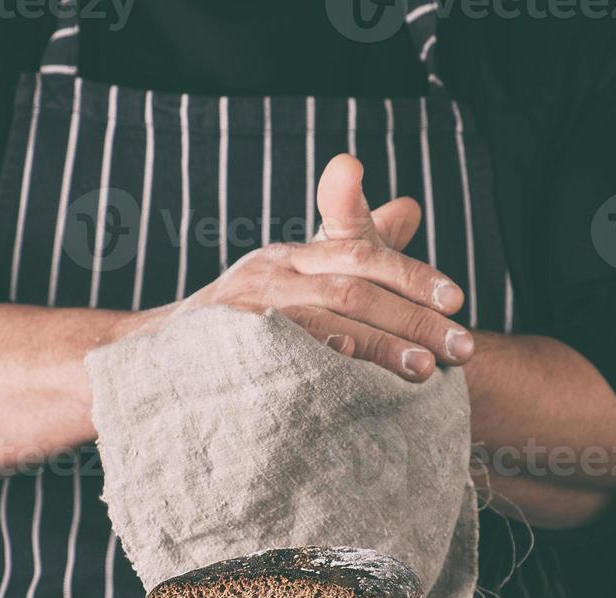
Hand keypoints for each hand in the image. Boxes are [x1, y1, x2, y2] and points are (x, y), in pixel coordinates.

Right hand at [166, 155, 470, 381]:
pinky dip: (320, 359)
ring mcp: (247, 310)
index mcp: (291, 256)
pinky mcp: (228, 346)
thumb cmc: (240, 319)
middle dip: (413, 316)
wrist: (153, 357)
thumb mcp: (296, 275)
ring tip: (425, 369)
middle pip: (354, 285)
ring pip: (327, 315)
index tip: (456, 299)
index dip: (411, 274)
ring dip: (380, 343)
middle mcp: (270, 274)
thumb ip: (354, 241)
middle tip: (463, 346)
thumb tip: (410, 206)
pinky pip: (282, 351)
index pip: (360, 252)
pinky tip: (352, 374)